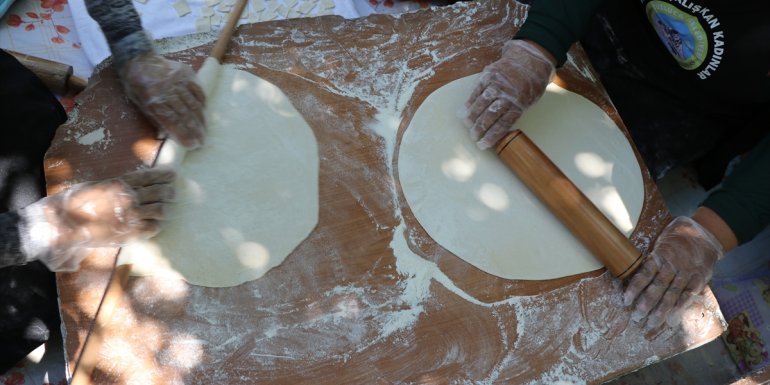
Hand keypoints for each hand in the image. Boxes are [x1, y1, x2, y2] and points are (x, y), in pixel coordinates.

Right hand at [27, 168, 175, 271]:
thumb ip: (118, 185)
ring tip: (166, 210)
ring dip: (165, 209)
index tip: (173, 176)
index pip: (151, 177)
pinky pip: (153, 227)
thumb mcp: (99, 185)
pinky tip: (156, 224)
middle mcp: (130, 197)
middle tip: (172, 194)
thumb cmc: (79, 202)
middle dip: (169, 192)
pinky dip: (157, 225)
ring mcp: (132, 215)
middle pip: (160, 192)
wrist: (66, 223)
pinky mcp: (130, 232)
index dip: (165, 176)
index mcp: (122, 183)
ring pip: (161, 210)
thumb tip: (134, 185)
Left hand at [119, 53, 205, 148]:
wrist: (138, 59)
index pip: (172, 120)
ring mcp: (178, 80)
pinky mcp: (186, 73)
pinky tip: (204, 113)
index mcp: (153, 100)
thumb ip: (156, 118)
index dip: (183, 134)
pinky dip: (202, 103)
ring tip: (204, 131)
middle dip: (194, 130)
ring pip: (193, 104)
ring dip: (200, 119)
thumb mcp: (141, 104)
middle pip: (185, 114)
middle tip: (202, 141)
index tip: (192, 145)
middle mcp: (167, 90)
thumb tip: (172, 134)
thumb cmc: (137, 85)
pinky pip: (198, 90)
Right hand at [462, 39, 554, 148]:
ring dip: (472, 116)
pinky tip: (465, 110)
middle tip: (473, 136)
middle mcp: (507, 94)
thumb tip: (499, 128)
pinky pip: (477, 90)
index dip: (491, 136)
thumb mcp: (529, 101)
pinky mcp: (489, 75)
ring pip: (481, 103)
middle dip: (480, 129)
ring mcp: (497, 84)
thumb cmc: (531, 83)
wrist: (530, 59)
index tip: (483, 145)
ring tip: (468, 125)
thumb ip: (514, 113)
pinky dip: (470, 101)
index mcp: (519, 104)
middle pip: (490, 116)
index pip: (502, 124)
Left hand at [623, 216, 723, 327]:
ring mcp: (687, 273)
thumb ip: (650, 258)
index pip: (644, 274)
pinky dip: (680, 307)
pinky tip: (672, 320)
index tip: (625, 301)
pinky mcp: (698, 278)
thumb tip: (629, 268)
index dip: (635, 288)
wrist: (705, 233)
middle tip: (636, 317)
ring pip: (672, 293)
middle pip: (657, 287)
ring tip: (651, 323)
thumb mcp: (660, 241)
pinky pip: (688, 294)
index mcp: (659, 255)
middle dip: (646, 304)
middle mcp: (672, 265)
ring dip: (661, 310)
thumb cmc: (676, 237)